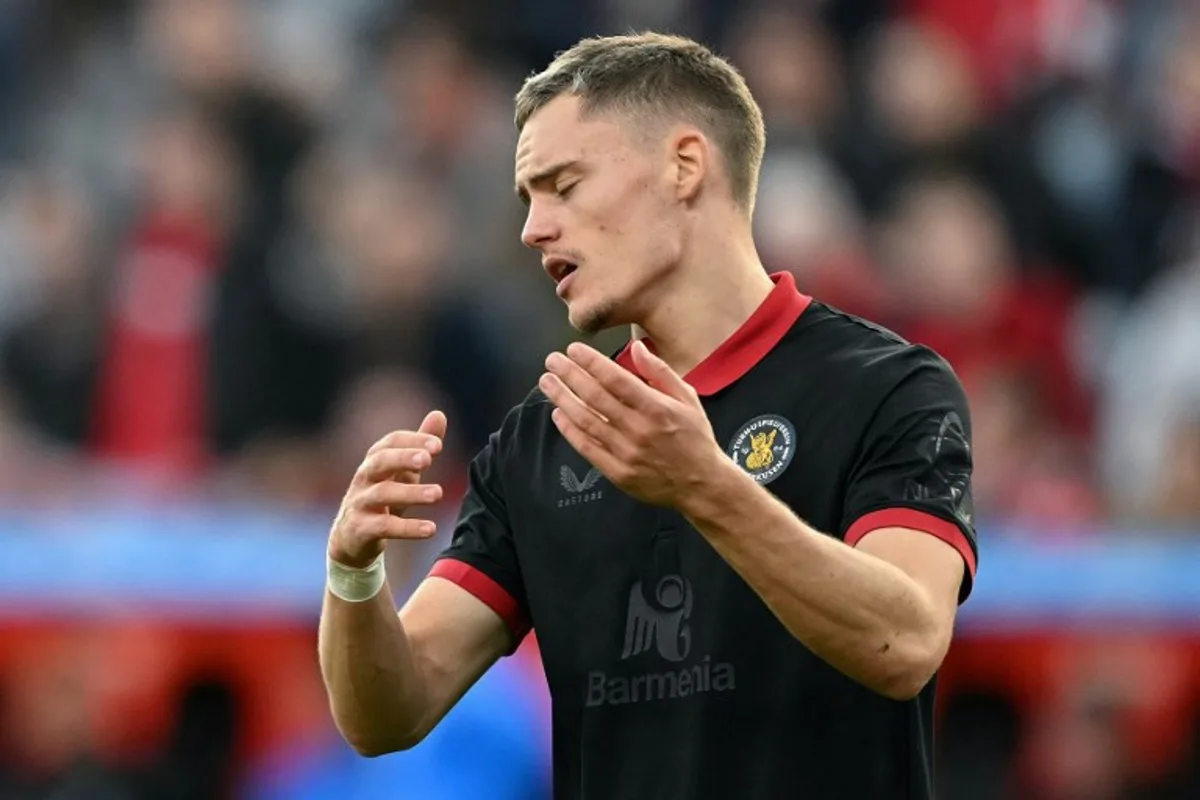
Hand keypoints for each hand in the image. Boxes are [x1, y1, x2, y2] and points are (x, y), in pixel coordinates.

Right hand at [328, 411, 447, 568]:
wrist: (351, 538)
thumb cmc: (383, 497)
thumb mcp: (402, 471)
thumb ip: (420, 445)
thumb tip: (439, 414)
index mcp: (376, 460)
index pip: (391, 442)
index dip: (413, 441)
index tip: (437, 445)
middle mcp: (364, 477)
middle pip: (380, 461)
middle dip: (403, 458)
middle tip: (428, 460)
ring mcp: (360, 503)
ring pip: (382, 494)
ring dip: (411, 493)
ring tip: (438, 494)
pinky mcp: (361, 529)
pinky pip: (384, 527)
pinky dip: (408, 528)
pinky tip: (431, 528)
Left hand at [539, 340, 725, 506]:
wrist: (701, 484)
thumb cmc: (695, 438)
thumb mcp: (687, 399)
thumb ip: (660, 372)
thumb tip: (637, 347)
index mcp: (657, 408)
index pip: (615, 378)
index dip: (591, 362)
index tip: (573, 350)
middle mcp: (639, 429)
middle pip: (595, 397)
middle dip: (569, 375)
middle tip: (552, 361)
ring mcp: (626, 453)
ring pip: (586, 421)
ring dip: (563, 399)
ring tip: (547, 383)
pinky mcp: (618, 473)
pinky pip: (587, 448)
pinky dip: (570, 431)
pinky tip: (558, 414)